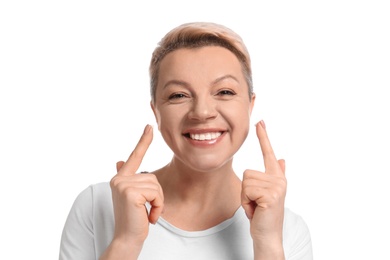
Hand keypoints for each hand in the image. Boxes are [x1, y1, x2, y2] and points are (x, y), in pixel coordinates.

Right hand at [109, 125, 163, 245]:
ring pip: (156, 186)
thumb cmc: (134, 220)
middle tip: (147, 210)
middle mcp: (119, 179)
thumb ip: (128, 179)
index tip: (149, 127)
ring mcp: (122, 184)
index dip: (143, 141)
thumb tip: (119, 161)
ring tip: (147, 214)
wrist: (127, 239)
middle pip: (153, 177)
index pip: (135, 156)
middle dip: (156, 196)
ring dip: (157, 203)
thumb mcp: (132, 198)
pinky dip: (157, 206)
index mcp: (121, 178)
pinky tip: (147, 216)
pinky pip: (156, 194)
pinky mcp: (130, 192)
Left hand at [241, 120, 285, 257]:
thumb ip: (276, 175)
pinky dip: (246, 203)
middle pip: (247, 172)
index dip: (264, 137)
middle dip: (245, 191)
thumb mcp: (267, 194)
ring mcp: (277, 187)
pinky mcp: (270, 195)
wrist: (267, 235)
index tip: (260, 122)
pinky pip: (246, 190)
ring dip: (245, 197)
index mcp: (277, 177)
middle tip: (255, 204)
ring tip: (256, 207)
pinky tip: (255, 210)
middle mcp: (279, 179)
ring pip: (245, 181)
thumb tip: (281, 159)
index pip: (269, 153)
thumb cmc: (263, 214)